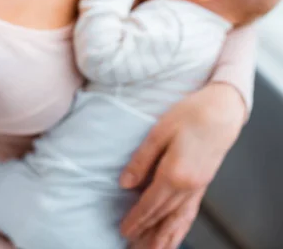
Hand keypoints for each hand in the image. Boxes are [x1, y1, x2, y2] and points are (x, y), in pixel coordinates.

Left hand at [119, 83, 246, 248]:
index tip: (124, 230)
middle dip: (146, 232)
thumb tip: (125, 183)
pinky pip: (190, 213)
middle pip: (163, 215)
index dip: (136, 219)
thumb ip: (141, 159)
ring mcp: (198, 187)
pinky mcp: (204, 184)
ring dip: (164, 237)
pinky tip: (176, 233)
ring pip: (178, 220)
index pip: (150, 204)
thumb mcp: (159, 131)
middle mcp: (188, 186)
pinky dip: (181, 227)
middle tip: (131, 244)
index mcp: (174, 173)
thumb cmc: (190, 114)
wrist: (222, 111)